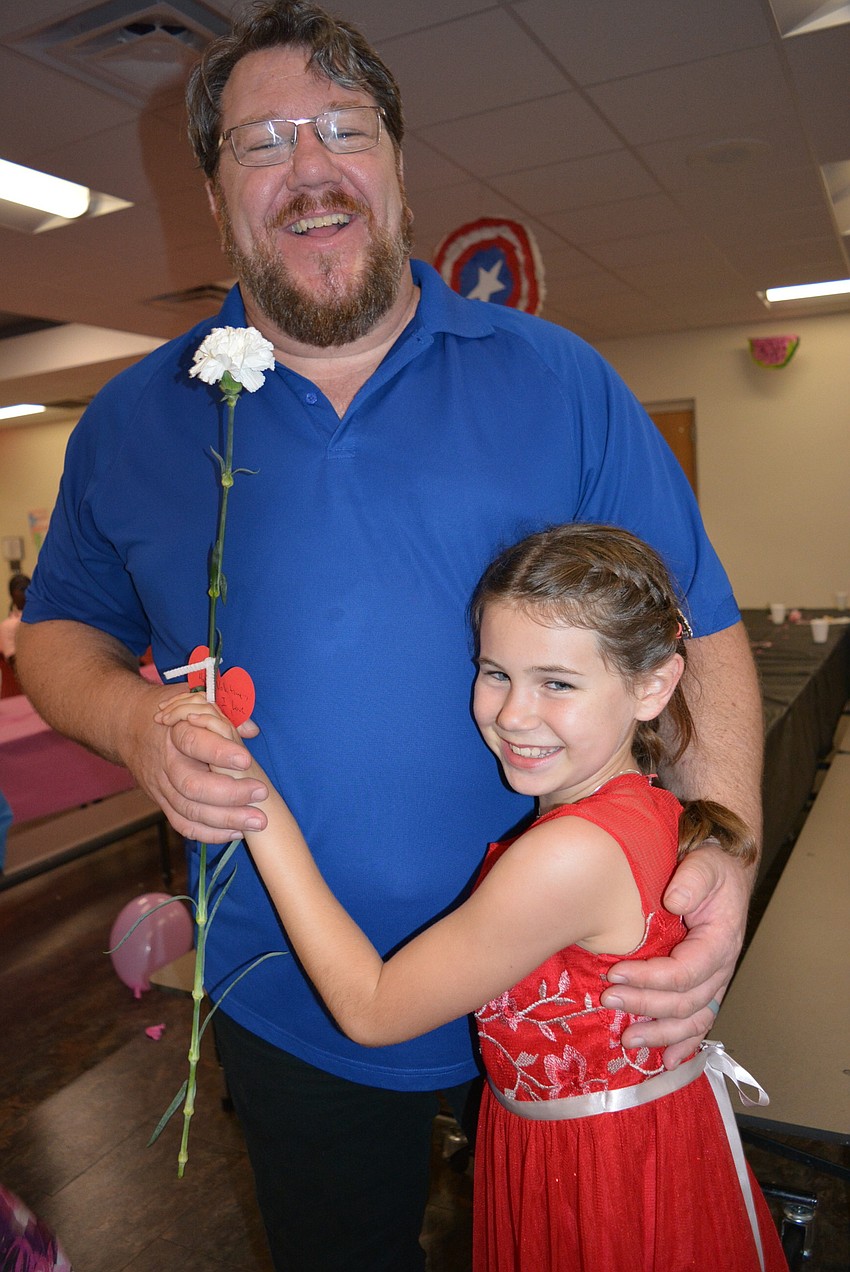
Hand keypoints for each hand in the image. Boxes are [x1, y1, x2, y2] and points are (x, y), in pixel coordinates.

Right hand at [125, 684, 268, 842]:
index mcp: (175, 732)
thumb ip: (226, 713)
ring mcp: (162, 787)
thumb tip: (251, 729)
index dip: (219, 752)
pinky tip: (236, 832)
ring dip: (226, 819)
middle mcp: (166, 762)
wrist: (129, 727)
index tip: (245, 760)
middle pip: (192, 785)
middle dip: (230, 793)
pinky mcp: (162, 803)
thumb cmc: (173, 713)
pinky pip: (183, 825)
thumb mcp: (195, 699)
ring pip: (189, 810)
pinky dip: (209, 833)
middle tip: (261, 792)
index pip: (194, 742)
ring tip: (257, 821)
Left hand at [600, 842, 752, 1067]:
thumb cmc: (711, 870)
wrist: (723, 874)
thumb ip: (693, 880)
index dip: (650, 978)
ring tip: (627, 1041)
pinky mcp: (703, 988)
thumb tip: (674, 902)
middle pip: (684, 1002)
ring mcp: (713, 982)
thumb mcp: (705, 865)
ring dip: (659, 1034)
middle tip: (608, 999)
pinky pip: (697, 1024)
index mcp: (720, 942)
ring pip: (691, 1021)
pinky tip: (666, 1061)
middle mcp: (719, 969)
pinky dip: (682, 1045)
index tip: (614, 972)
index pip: (685, 972)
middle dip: (644, 1005)